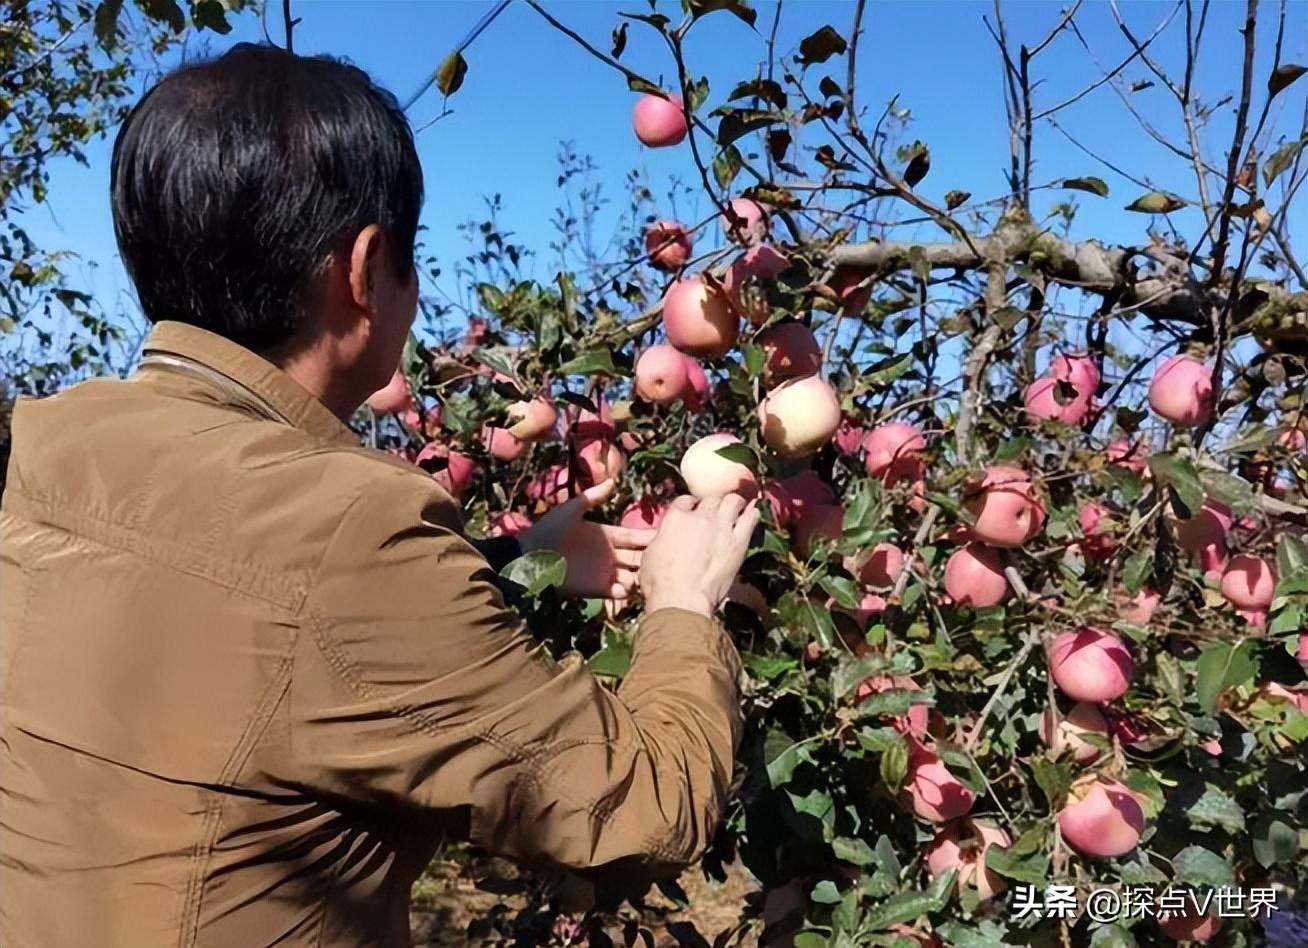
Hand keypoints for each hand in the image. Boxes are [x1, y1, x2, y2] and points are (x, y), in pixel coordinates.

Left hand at [519, 479, 654, 599]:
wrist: (530, 556)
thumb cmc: (548, 530)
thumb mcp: (571, 510)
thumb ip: (592, 497)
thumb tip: (612, 481)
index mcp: (607, 535)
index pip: (634, 536)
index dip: (649, 535)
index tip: (667, 533)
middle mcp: (610, 555)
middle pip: (639, 557)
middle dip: (652, 557)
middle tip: (668, 557)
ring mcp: (605, 573)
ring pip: (633, 576)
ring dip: (642, 576)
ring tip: (650, 575)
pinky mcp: (597, 589)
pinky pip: (617, 592)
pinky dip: (625, 591)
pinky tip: (627, 586)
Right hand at [640, 494, 758, 617]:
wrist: (681, 599)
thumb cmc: (660, 582)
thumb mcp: (650, 554)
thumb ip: (662, 539)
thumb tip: (665, 539)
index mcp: (675, 517)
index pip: (685, 500)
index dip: (690, 505)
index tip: (693, 512)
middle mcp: (700, 516)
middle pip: (711, 498)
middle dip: (713, 503)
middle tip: (714, 512)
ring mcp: (721, 527)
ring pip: (732, 501)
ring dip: (733, 503)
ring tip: (735, 508)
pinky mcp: (738, 541)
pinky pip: (750, 519)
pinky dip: (751, 514)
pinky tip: (752, 514)